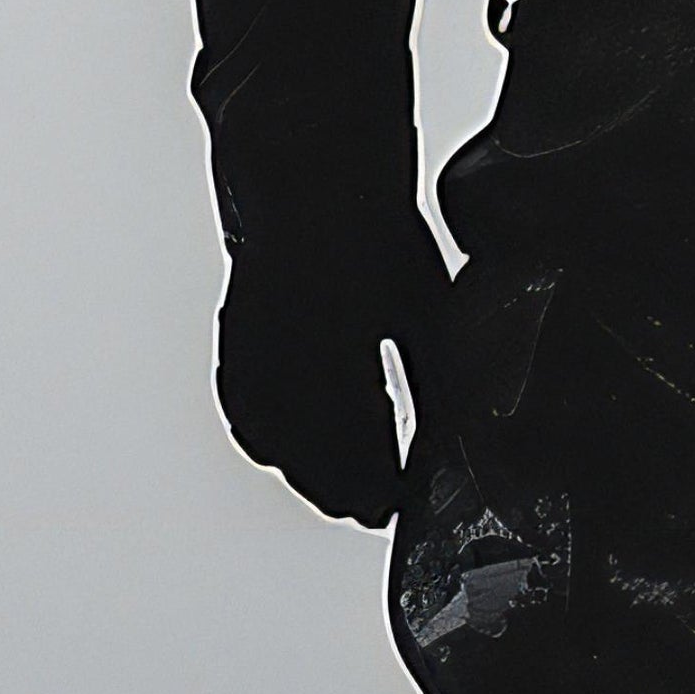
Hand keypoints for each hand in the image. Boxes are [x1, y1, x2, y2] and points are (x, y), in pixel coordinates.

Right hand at [216, 201, 446, 525]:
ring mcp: (254, 349)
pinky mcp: (234, 339)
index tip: (401, 505)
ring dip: (303, 471)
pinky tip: (282, 454)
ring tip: (337, 495)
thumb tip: (460, 431)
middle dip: (344, 487)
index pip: (361, 441)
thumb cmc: (379, 239)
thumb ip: (434, 375)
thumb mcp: (424, 307)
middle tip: (374, 511)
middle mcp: (289, 354)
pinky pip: (243, 407)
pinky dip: (264, 437)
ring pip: (272, 436)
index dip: (380, 481)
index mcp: (343, 348)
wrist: (314, 182)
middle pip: (313, 451)